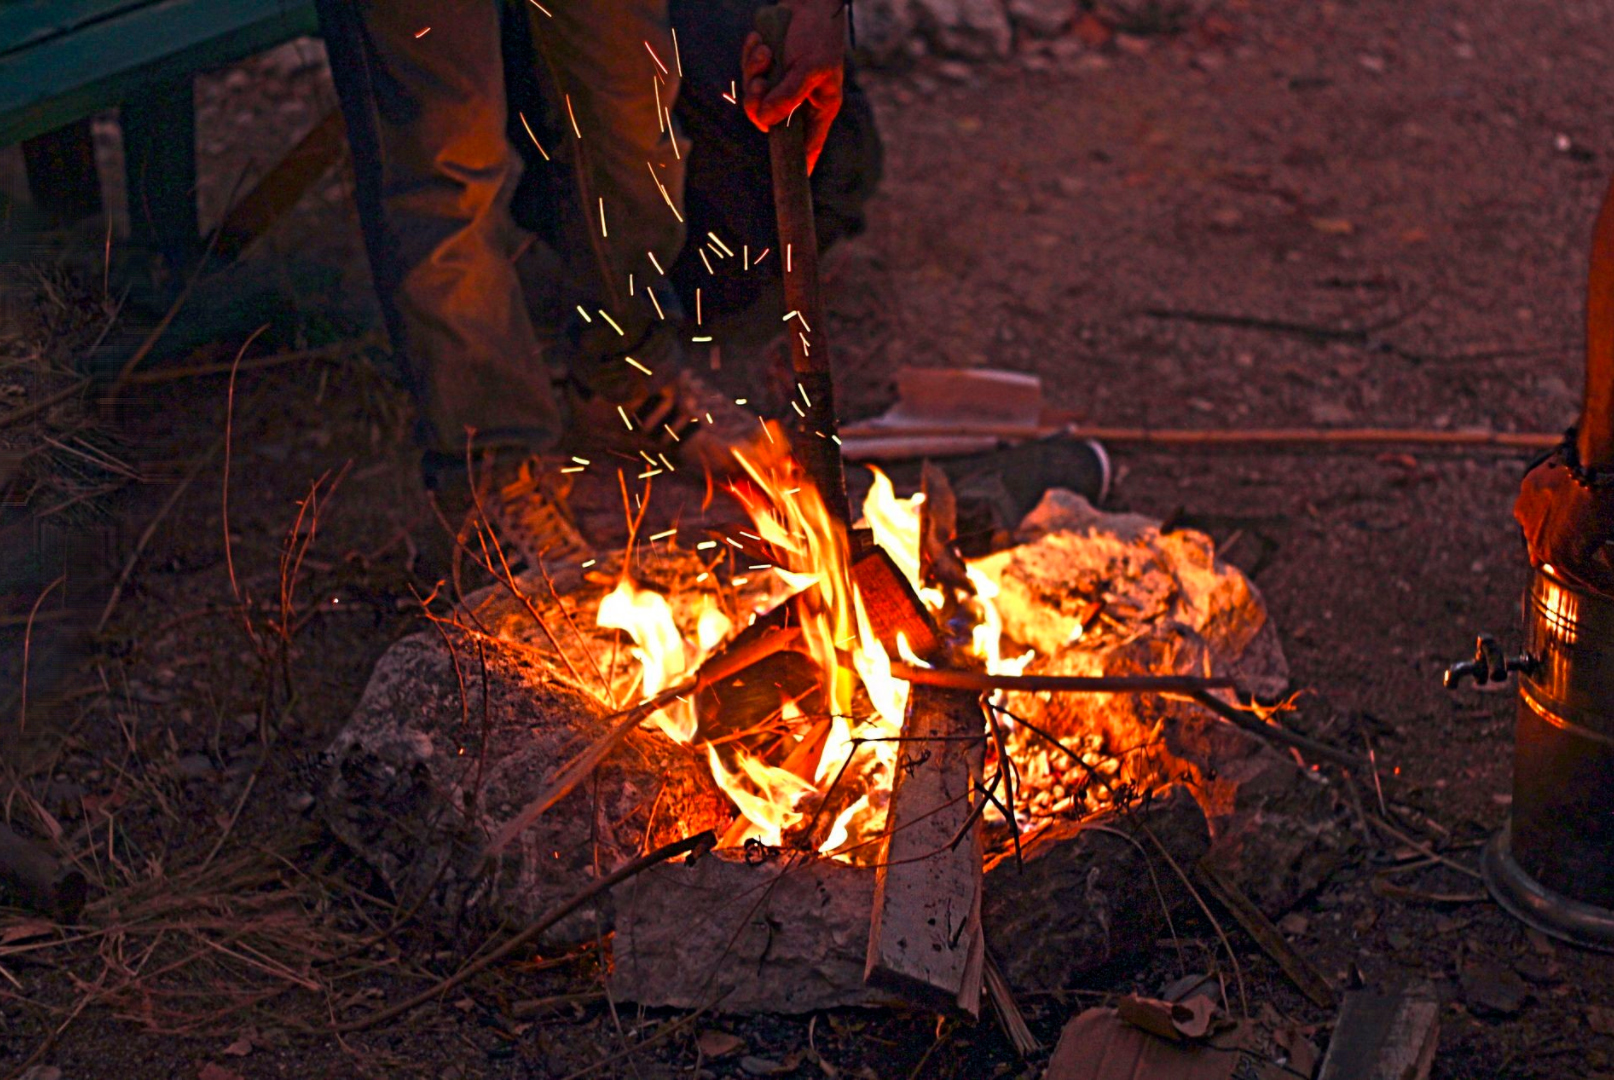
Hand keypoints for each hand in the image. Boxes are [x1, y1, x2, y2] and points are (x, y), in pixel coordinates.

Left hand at [741, 1, 845, 172]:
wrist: (807, 1)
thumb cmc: (818, 34)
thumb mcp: (808, 68)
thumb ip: (788, 95)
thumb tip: (765, 121)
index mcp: (819, 108)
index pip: (808, 146)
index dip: (800, 164)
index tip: (793, 183)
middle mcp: (799, 102)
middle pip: (768, 122)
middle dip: (758, 101)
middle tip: (760, 82)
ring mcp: (780, 86)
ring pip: (753, 97)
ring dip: (753, 72)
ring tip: (765, 51)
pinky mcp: (766, 70)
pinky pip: (748, 74)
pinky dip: (750, 57)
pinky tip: (762, 42)